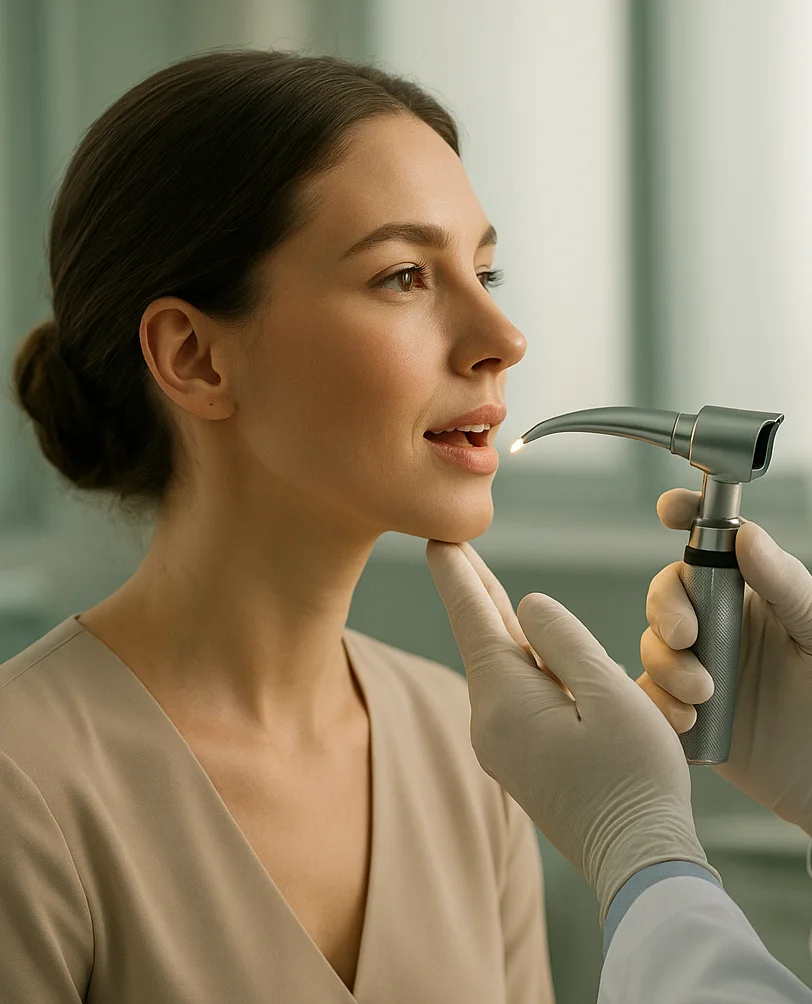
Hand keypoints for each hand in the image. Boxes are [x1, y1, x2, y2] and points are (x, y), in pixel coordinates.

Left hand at [425, 538, 717, 923]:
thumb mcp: (608, 692)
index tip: (436, 540)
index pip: (472, 618)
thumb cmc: (634, 777)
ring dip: (503, 625)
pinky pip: (517, 694)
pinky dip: (523, 662)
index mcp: (504, 699)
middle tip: (450, 547)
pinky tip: (527, 645)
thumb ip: (564, 640)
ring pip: (503, 666)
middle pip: (484, 638)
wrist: (639, 865)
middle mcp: (489, 721)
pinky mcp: (520, 760)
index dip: (457, 573)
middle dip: (473, 590)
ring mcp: (502, 745)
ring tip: (482, 583)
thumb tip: (527, 605)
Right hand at [638, 488, 811, 835]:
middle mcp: (717, 623)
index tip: (670, 511)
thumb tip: (747, 538)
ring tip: (703, 694)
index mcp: (750, 594)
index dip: (685, 517)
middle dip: (666, 610)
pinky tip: (687, 718)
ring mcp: (695, 665)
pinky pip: (647, 694)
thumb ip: (785, 584)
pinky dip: (657, 702)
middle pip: (666, 593)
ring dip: (667, 665)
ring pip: (652, 644)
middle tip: (687, 636)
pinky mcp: (680, 707)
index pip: (710, 543)